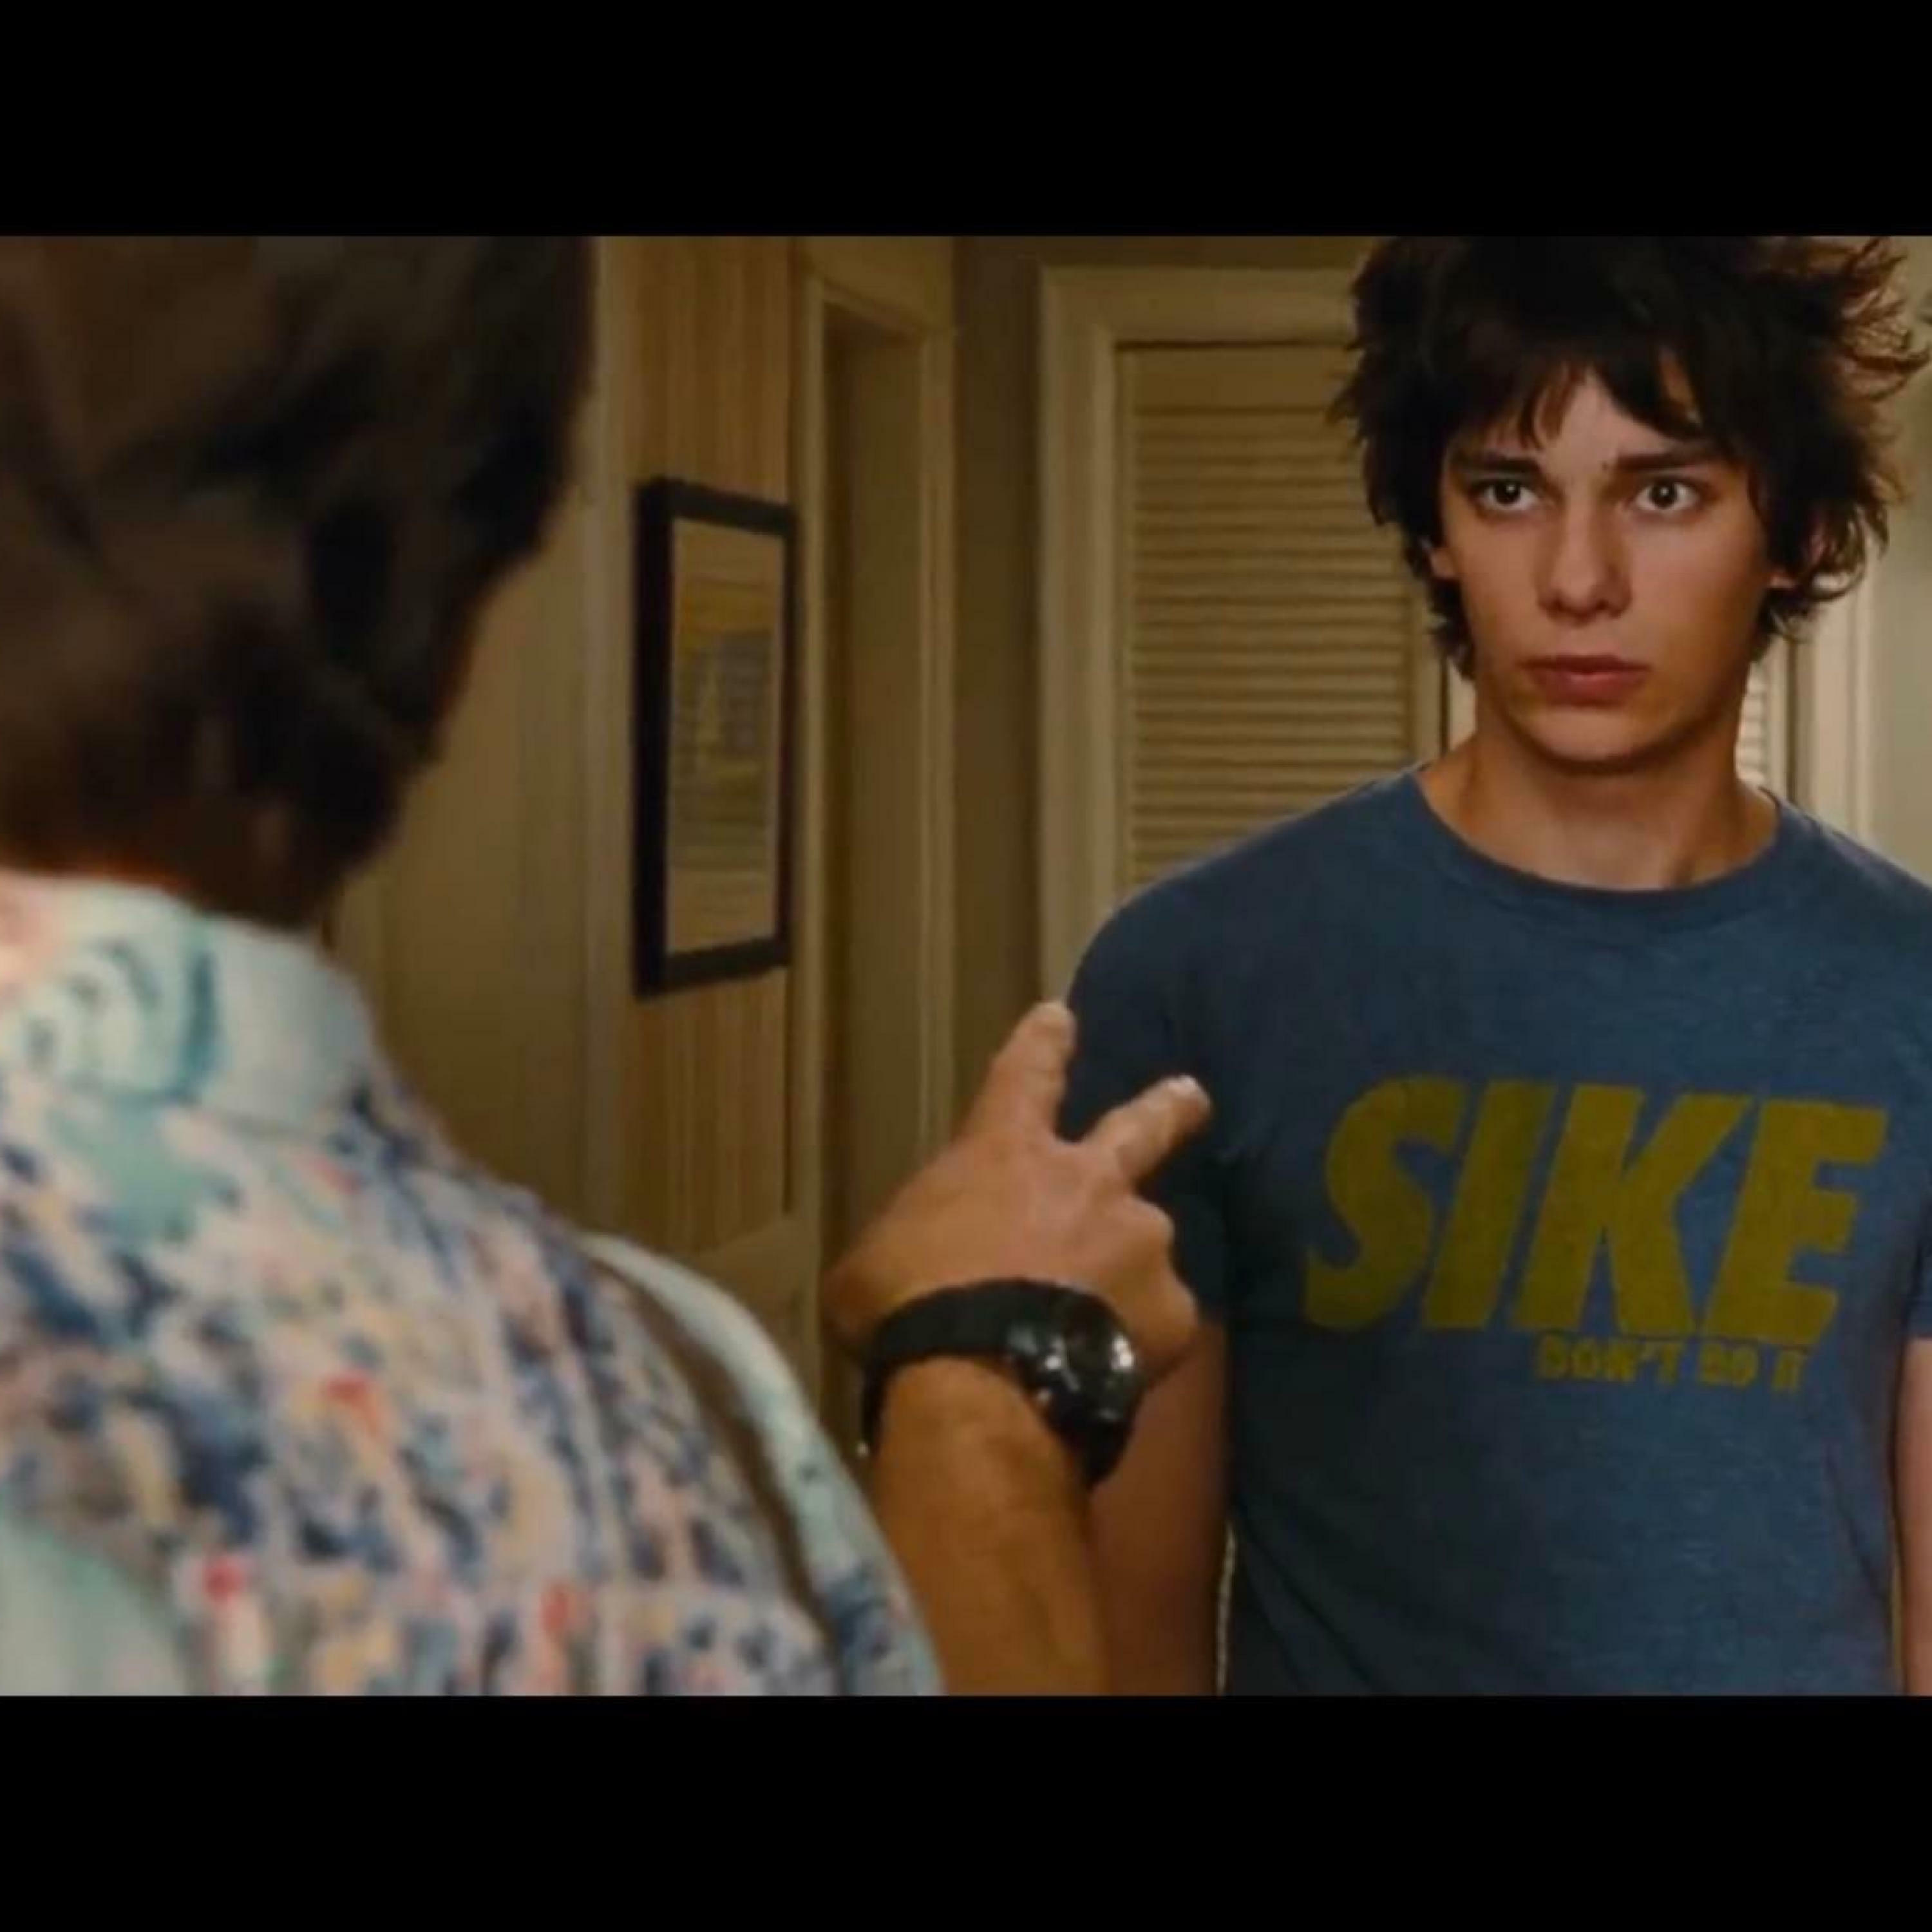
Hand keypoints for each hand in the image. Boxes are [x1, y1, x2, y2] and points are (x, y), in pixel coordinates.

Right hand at [823, 1002, 1210, 1382]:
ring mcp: (1141, 1242)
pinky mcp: (1173, 1313)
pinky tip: (1116, 1374)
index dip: (1042, 1045)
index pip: (1023, 1075)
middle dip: (1170, 1108)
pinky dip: (1139, 1342)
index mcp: (1004, 1154)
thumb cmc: (909, 1309)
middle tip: (1194, 1095)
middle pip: (1142, 1126)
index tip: (1062, 1015)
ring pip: (1148, 1243)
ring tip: (1117, 1312)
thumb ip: (911, 1248)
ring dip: (1134, 1267)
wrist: (982, 1382)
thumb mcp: (874, 1266)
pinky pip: (1158, 1324)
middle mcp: (1088, 1182)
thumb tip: (912, 1268)